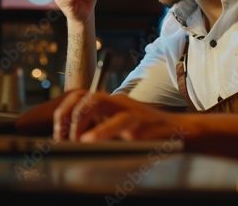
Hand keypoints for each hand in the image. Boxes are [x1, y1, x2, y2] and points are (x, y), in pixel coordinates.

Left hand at [53, 91, 190, 141]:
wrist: (179, 133)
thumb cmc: (146, 134)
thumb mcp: (118, 129)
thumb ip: (98, 130)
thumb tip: (70, 142)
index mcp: (108, 103)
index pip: (77, 97)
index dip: (62, 114)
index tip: (58, 136)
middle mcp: (115, 102)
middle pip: (82, 96)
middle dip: (67, 116)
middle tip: (62, 138)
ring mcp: (127, 110)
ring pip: (96, 101)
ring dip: (80, 121)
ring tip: (75, 140)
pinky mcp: (140, 123)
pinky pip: (117, 123)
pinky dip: (100, 131)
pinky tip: (90, 142)